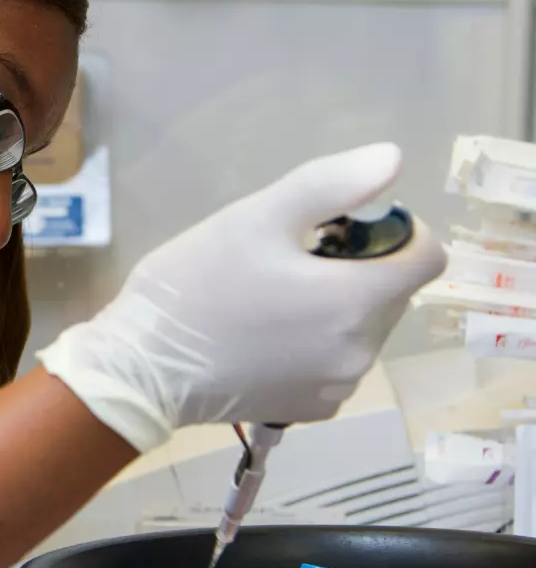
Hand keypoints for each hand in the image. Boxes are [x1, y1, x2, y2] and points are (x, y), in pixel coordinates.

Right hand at [38, 143, 447, 453]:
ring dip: (338, 305)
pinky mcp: (313, 409)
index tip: (341, 226)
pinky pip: (339, 362)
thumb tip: (392, 159)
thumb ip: (329, 185)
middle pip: (393, 292)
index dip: (396, 230)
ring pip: (365, 327)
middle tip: (288, 258)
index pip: (427, 256)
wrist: (141, 368)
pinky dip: (318, 342)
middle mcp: (361, 352)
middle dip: (356, 267)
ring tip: (271, 297)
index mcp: (355, 300)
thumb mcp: (254, 218)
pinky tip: (266, 335)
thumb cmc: (193, 284)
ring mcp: (338, 386)